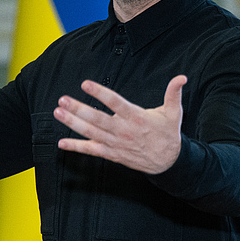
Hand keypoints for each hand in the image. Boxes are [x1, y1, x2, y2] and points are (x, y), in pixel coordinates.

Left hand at [53, 75, 185, 174]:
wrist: (169, 162)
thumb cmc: (168, 134)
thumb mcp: (174, 113)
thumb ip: (173, 94)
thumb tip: (181, 78)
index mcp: (136, 117)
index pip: (115, 103)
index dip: (100, 93)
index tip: (85, 84)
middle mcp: (123, 131)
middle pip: (97, 119)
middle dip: (78, 109)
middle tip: (63, 99)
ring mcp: (115, 143)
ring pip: (90, 132)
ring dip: (72, 123)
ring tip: (57, 112)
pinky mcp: (111, 154)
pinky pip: (91, 150)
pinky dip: (76, 147)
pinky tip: (61, 143)